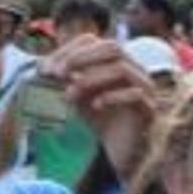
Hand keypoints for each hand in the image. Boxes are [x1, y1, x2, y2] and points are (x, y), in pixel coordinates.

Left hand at [44, 36, 164, 180]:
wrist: (114, 152)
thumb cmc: (95, 120)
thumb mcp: (74, 94)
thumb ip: (63, 79)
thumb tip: (42, 66)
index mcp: (114, 61)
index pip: (93, 41)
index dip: (68, 50)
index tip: (46, 69)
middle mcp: (133, 69)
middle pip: (112, 47)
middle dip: (81, 58)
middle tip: (58, 75)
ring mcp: (145, 88)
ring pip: (123, 68)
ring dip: (92, 79)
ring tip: (70, 96)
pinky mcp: (149, 109)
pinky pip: (135, 94)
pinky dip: (112, 97)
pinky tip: (95, 106)